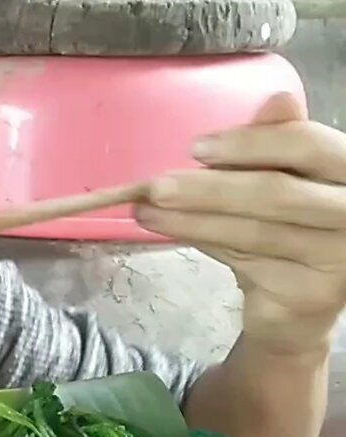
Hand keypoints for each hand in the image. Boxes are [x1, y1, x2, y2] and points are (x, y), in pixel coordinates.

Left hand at [134, 92, 345, 354]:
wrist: (304, 299)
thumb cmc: (293, 224)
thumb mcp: (288, 177)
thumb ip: (280, 141)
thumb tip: (277, 99)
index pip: (308, 145)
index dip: (252, 143)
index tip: (197, 147)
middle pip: (276, 194)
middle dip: (209, 190)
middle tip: (156, 186)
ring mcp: (338, 257)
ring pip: (253, 233)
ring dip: (191, 221)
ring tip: (147, 211)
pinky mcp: (311, 293)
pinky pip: (244, 263)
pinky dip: (203, 244)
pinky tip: (171, 233)